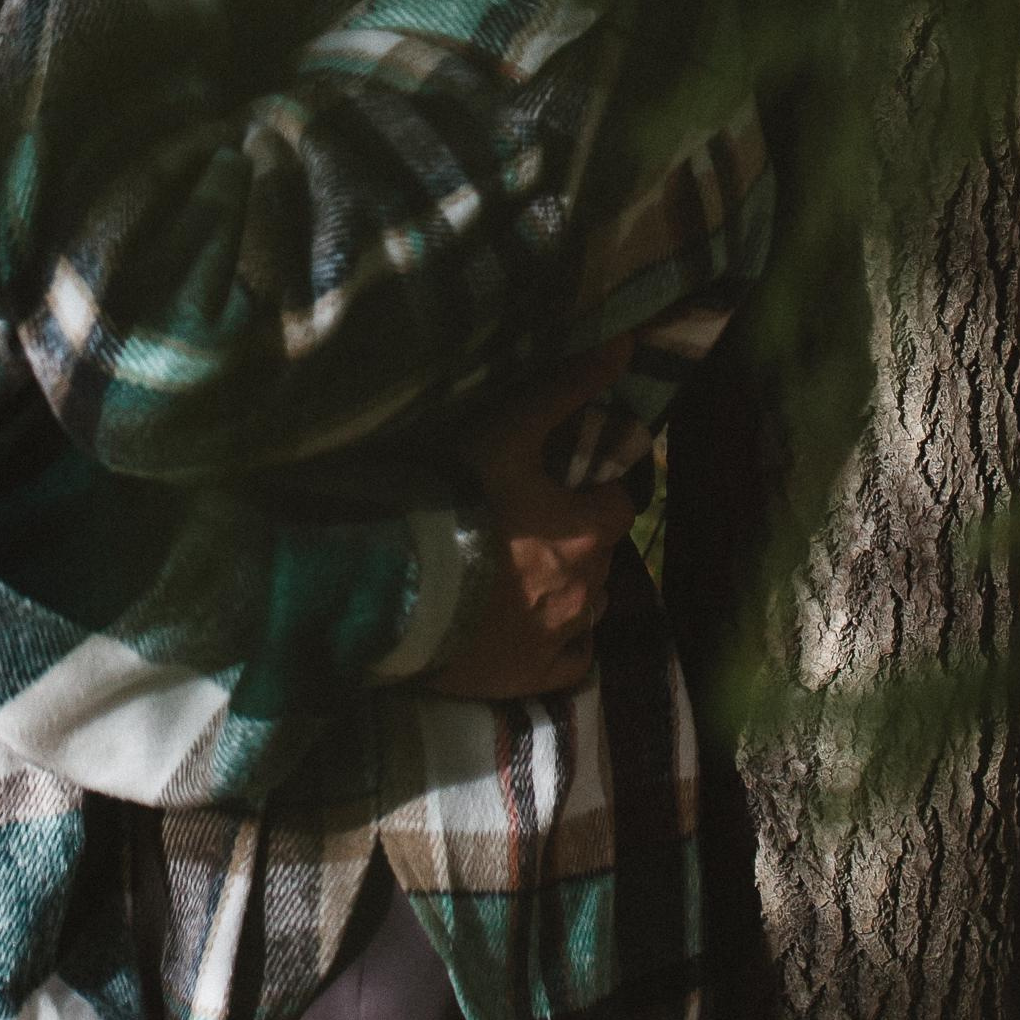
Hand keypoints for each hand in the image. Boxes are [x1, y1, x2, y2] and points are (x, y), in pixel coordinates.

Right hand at [419, 350, 636, 702]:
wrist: (394, 588)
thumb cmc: (452, 501)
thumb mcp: (507, 433)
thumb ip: (564, 389)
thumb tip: (625, 343)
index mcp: (585, 531)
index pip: (619, 503)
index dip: (599, 488)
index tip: (573, 482)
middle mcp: (585, 588)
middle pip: (603, 555)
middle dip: (582, 537)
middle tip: (538, 522)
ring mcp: (558, 637)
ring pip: (591, 606)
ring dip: (575, 587)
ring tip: (532, 571)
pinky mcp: (529, 677)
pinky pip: (571, 663)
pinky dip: (565, 644)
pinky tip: (541, 628)